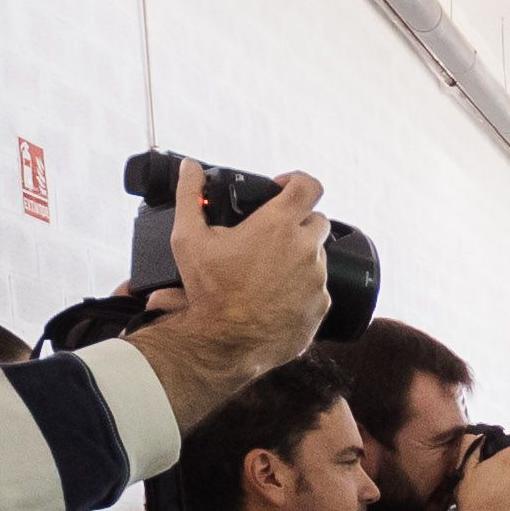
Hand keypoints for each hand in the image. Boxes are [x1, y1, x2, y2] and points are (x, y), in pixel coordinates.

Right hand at [121, 161, 331, 427]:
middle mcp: (305, 249)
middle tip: (270, 237)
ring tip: (268, 271)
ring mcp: (317, 280)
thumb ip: (189, 196)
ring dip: (298, 258)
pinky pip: (318, 290)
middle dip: (296, 224)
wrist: (225, 343)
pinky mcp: (321, 307)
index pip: (308, 185)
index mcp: (279, 225)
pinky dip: (301, 289)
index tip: (282, 189)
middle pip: (316, 221)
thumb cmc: (208, 291)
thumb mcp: (188, 239)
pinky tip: (276, 296)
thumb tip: (189, 167)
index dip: (296, 181)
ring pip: (317, 257)